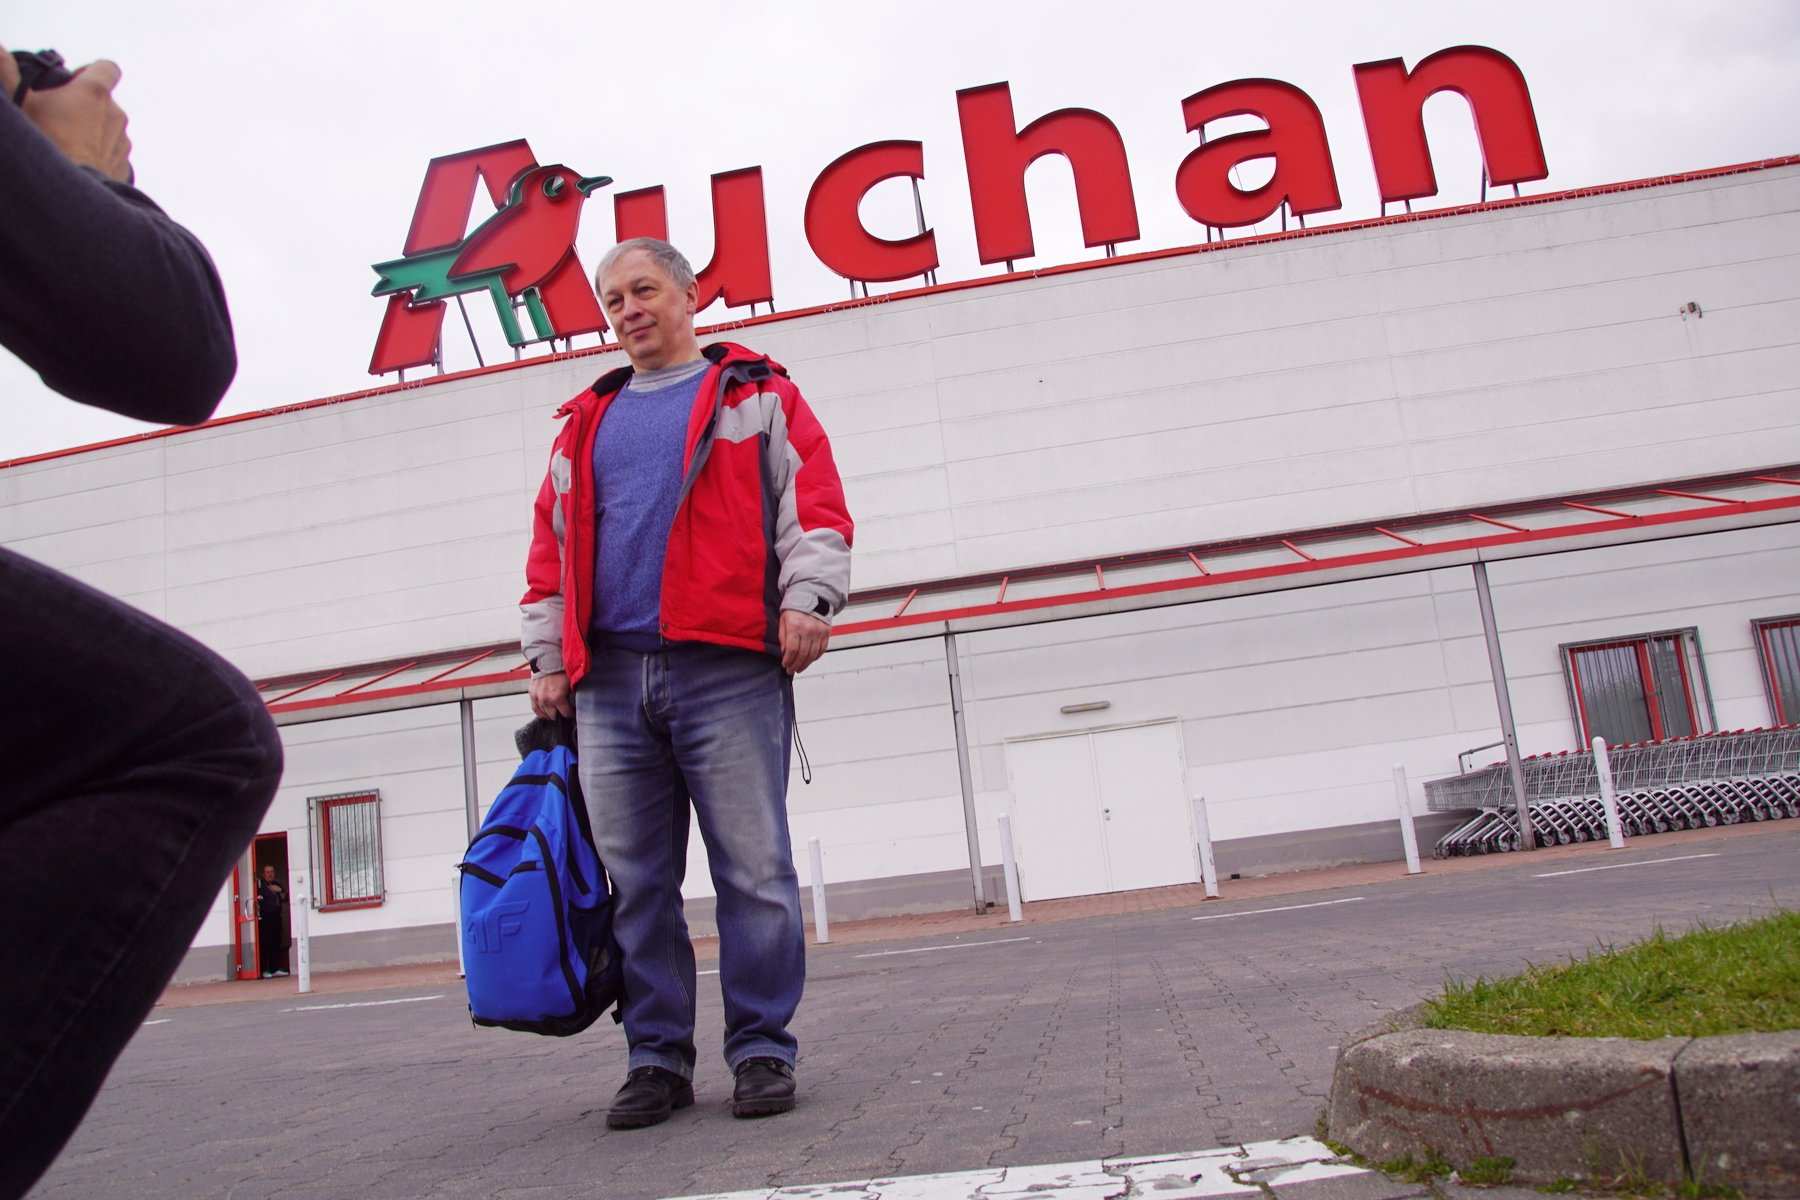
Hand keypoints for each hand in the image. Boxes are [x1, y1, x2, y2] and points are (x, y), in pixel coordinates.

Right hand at [3, 51, 132, 181]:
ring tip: (66, 141)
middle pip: (104, 100)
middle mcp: (116, 114)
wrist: (69, 193)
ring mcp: (123, 141)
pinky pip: (111, 153)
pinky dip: (98, 154)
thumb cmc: (45, 143)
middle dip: (85, 104)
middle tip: (58, 115)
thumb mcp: (20, 103)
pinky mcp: (124, 165)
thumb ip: (7, 73)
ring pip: (109, 127)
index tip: (75, 80)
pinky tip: (78, 161)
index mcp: (94, 92)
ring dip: (93, 130)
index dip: (93, 70)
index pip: (108, 68)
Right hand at [529, 670, 573, 719]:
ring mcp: (537, 698)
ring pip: (544, 714)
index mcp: (557, 697)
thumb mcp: (571, 682)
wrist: (547, 660)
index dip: (571, 714)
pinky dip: (540, 713)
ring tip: (556, 713)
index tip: (573, 713)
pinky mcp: (532, 694)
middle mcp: (546, 700)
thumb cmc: (560, 669)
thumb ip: (573, 694)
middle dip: (560, 715)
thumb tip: (578, 701)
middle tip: (564, 712)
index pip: (566, 713)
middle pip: (554, 716)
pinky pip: (535, 709)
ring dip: (550, 714)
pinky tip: (545, 713)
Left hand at [780, 609, 830, 673]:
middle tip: (791, 670)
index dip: (788, 660)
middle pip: (802, 654)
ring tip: (799, 668)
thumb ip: (783, 636)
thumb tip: (785, 651)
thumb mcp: (784, 620)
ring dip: (805, 664)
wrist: (812, 596)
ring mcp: (819, 632)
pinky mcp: (826, 632)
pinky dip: (815, 657)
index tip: (785, 665)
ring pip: (812, 654)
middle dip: (795, 665)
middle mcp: (808, 630)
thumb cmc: (795, 608)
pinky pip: (821, 649)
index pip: (792, 650)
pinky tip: (809, 661)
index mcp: (795, 626)